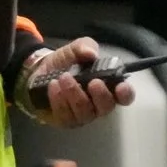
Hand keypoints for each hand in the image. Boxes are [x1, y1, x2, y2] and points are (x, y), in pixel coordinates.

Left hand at [20, 37, 135, 127]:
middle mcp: (98, 104)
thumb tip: (91, 54)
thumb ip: (84, 47)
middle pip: (106, 107)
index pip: (124, 96)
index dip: (126, 94)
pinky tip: (53, 86)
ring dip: (75, 94)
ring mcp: (82, 115)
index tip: (121, 87)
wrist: (40, 72)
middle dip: (101, 95)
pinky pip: (65, 115)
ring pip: (84, 112)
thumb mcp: (75, 49)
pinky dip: (59, 100)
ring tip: (63, 77)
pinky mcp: (66, 120)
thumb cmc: (66, 63)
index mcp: (108, 87)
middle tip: (92, 82)